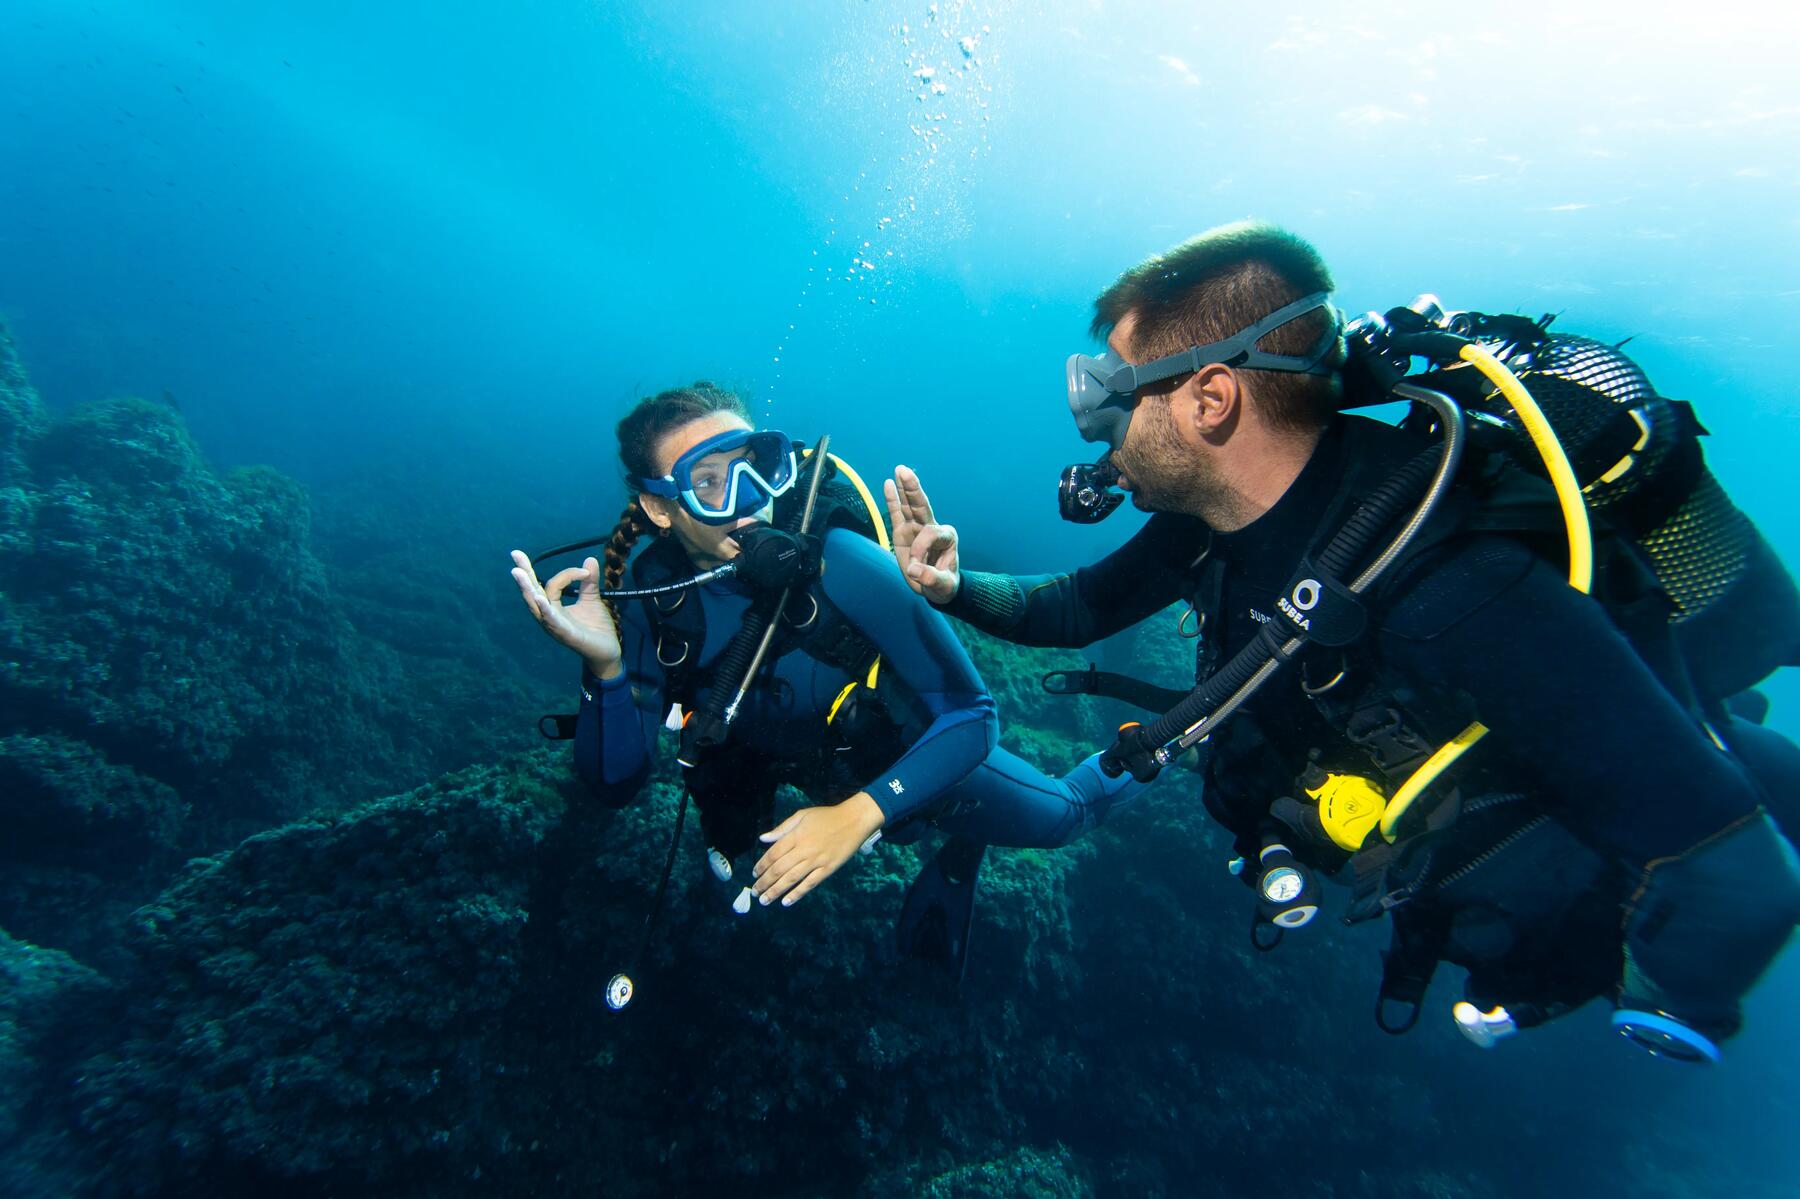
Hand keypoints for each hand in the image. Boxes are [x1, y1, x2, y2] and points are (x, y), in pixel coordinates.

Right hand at [509, 550, 621, 678]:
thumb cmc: (595, 627)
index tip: (585, 571)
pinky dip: (545, 610)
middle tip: (515, 554)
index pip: (551, 585)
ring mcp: (554, 626)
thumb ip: (589, 582)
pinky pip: (552, 621)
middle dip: (524, 574)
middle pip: (532, 593)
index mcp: (553, 607)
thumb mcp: (592, 600)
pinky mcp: (566, 635)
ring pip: (536, 606)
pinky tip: (540, 599)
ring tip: (518, 572)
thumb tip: (589, 559)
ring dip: (527, 589)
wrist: (608, 650)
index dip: (566, 574)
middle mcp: (549, 616)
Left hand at [751, 793, 885, 906]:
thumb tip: (763, 839)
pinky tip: (786, 902)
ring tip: (764, 900)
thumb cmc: (826, 816)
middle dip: (764, 882)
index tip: (754, 873)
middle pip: (779, 869)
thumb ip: (782, 829)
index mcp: (796, 835)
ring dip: (775, 891)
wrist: (854, 820)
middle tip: (755, 891)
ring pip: (791, 879)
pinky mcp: (828, 869)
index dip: (761, 865)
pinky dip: (797, 894)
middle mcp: (804, 850)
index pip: (773, 853)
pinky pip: (810, 884)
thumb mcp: (802, 815)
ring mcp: (816, 861)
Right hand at [884, 464, 960, 603]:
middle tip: (904, 471)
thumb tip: (914, 571)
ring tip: (899, 470)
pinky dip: (893, 500)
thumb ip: (931, 578)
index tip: (914, 568)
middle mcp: (933, 527)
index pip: (931, 533)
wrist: (936, 589)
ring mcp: (917, 528)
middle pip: (922, 505)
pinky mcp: (904, 532)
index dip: (920, 548)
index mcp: (947, 536)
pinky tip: (889, 483)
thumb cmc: (943, 585)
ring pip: (910, 506)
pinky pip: (897, 514)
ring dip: (904, 489)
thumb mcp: (943, 586)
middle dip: (913, 489)